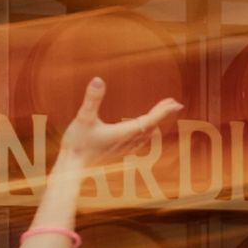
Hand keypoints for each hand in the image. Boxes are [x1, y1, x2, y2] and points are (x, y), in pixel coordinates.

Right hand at [59, 78, 182, 164]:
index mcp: (123, 133)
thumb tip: (99, 80)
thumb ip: (92, 99)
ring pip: (146, 136)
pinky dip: (146, 133)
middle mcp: (127, 142)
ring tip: (161, 113)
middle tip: (174, 103)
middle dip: (162, 114)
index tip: (176, 103)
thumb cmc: (76, 143)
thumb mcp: (83, 117)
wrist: (71, 168)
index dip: (163, 111)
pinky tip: (143, 132)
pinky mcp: (117, 154)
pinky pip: (138, 142)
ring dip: (155, 123)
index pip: (149, 121)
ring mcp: (123, 150)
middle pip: (151, 127)